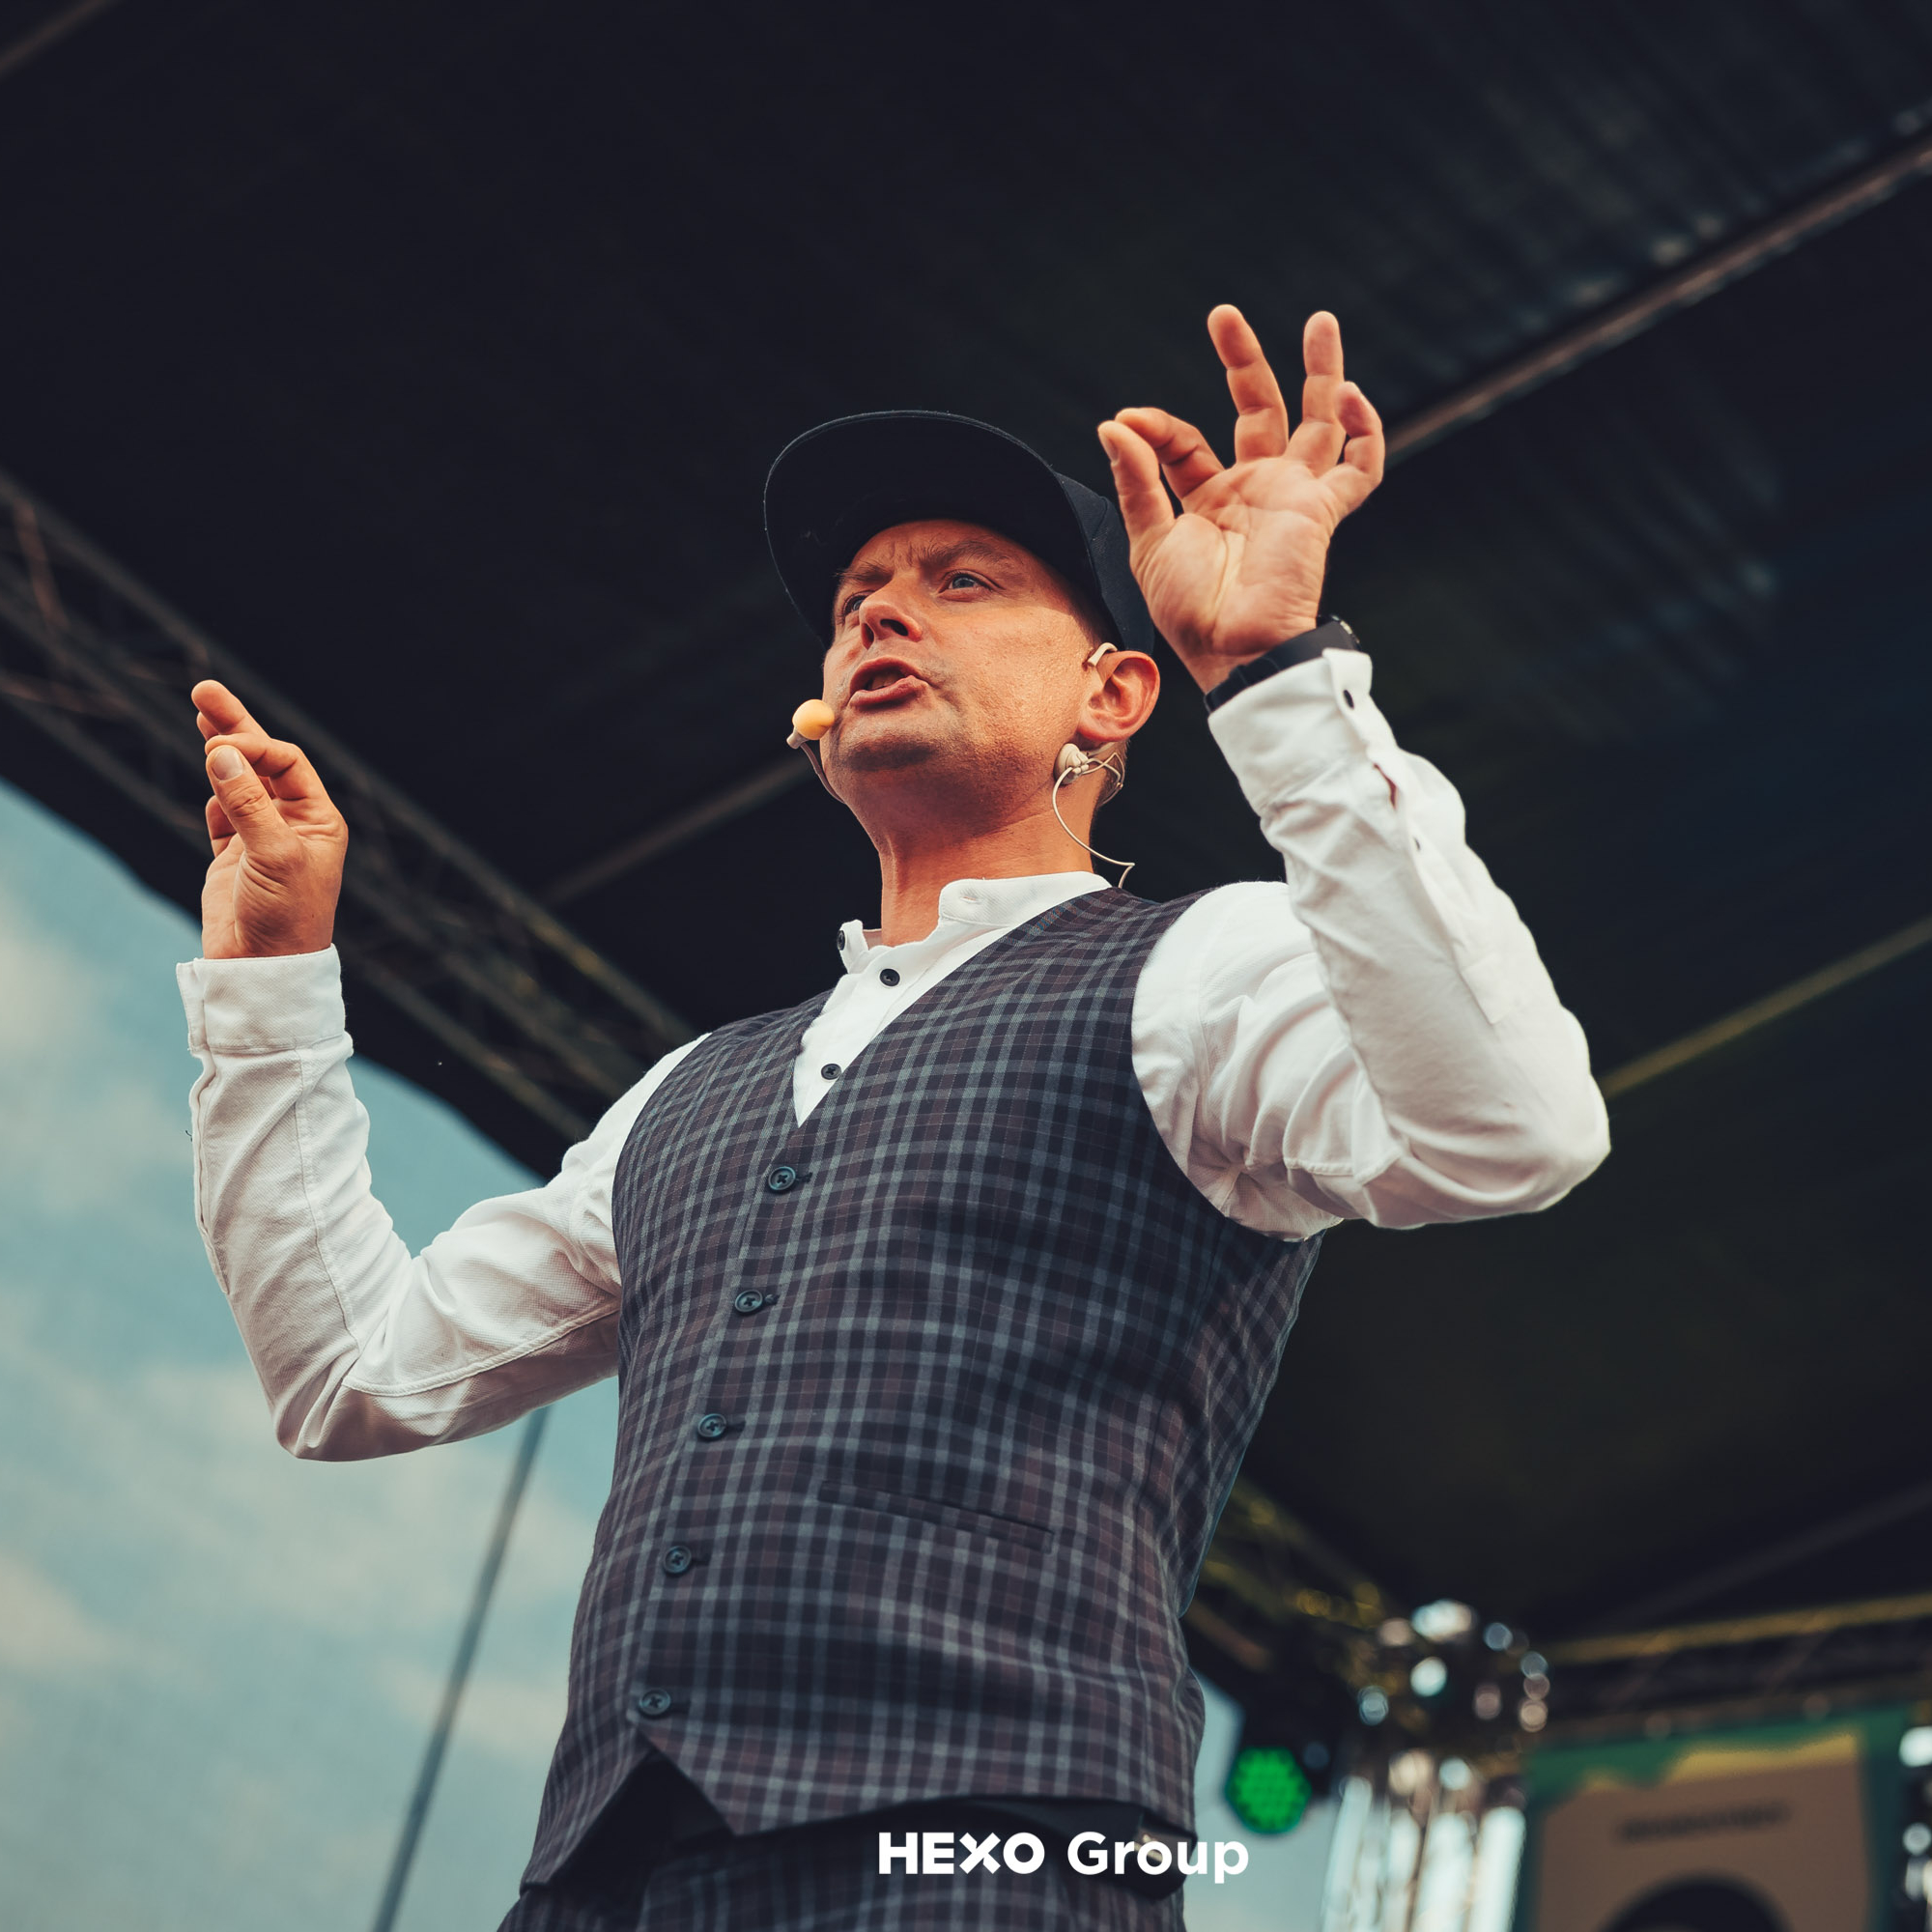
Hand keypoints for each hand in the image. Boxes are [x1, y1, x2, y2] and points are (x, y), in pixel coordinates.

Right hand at [192, 680, 347, 958]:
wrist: (263, 971)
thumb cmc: (286, 916)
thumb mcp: (273, 854)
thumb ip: (247, 802)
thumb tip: (221, 753)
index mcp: (319, 820)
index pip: (286, 762)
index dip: (254, 746)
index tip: (220, 745)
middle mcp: (293, 824)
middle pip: (263, 761)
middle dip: (235, 725)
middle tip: (204, 689)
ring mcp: (261, 839)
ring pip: (238, 783)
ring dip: (220, 751)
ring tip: (201, 711)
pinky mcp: (232, 858)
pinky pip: (221, 814)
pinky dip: (214, 795)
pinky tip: (210, 775)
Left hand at [1099, 307, 1384, 691]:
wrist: (1234, 648)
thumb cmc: (1190, 610)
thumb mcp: (1150, 540)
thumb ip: (1136, 481)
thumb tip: (1113, 423)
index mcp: (1207, 500)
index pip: (1186, 442)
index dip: (1158, 427)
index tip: (1131, 420)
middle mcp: (1254, 491)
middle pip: (1258, 410)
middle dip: (1244, 362)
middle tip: (1224, 315)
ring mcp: (1292, 496)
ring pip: (1319, 422)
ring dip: (1321, 371)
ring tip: (1321, 320)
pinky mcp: (1323, 510)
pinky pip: (1361, 465)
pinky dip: (1364, 429)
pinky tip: (1348, 392)